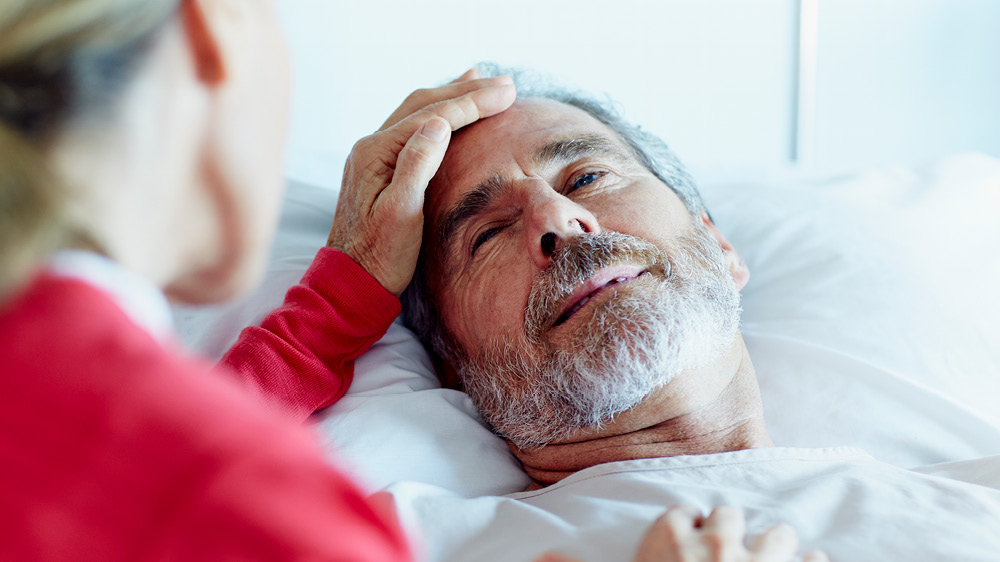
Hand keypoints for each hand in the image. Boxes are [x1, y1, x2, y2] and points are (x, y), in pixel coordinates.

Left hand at [327, 68, 515, 296]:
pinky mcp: (381, 170)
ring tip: (480, 79)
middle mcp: (371, 147)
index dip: (473, 102)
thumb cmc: (379, 256)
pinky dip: (438, 116)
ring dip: (451, 96)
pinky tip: (450, 116)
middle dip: (466, 91)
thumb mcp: (402, 213)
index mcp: (376, 153)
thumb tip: (439, 123)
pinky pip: (413, 130)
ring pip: (418, 113)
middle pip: (425, 105)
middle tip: (506, 83)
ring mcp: (374, 157)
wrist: (352, 283)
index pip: (433, 116)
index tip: (508, 92)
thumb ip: (417, 165)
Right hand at [534, 506, 829, 561]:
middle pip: (726, 514)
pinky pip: (815, 558)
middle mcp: (717, 543)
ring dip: (771, 547)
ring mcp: (765, 561)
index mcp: (670, 547)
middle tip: (722, 558)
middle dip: (725, 534)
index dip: (680, 534)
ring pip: (777, 531)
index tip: (682, 547)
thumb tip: (542, 555)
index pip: (676, 517)